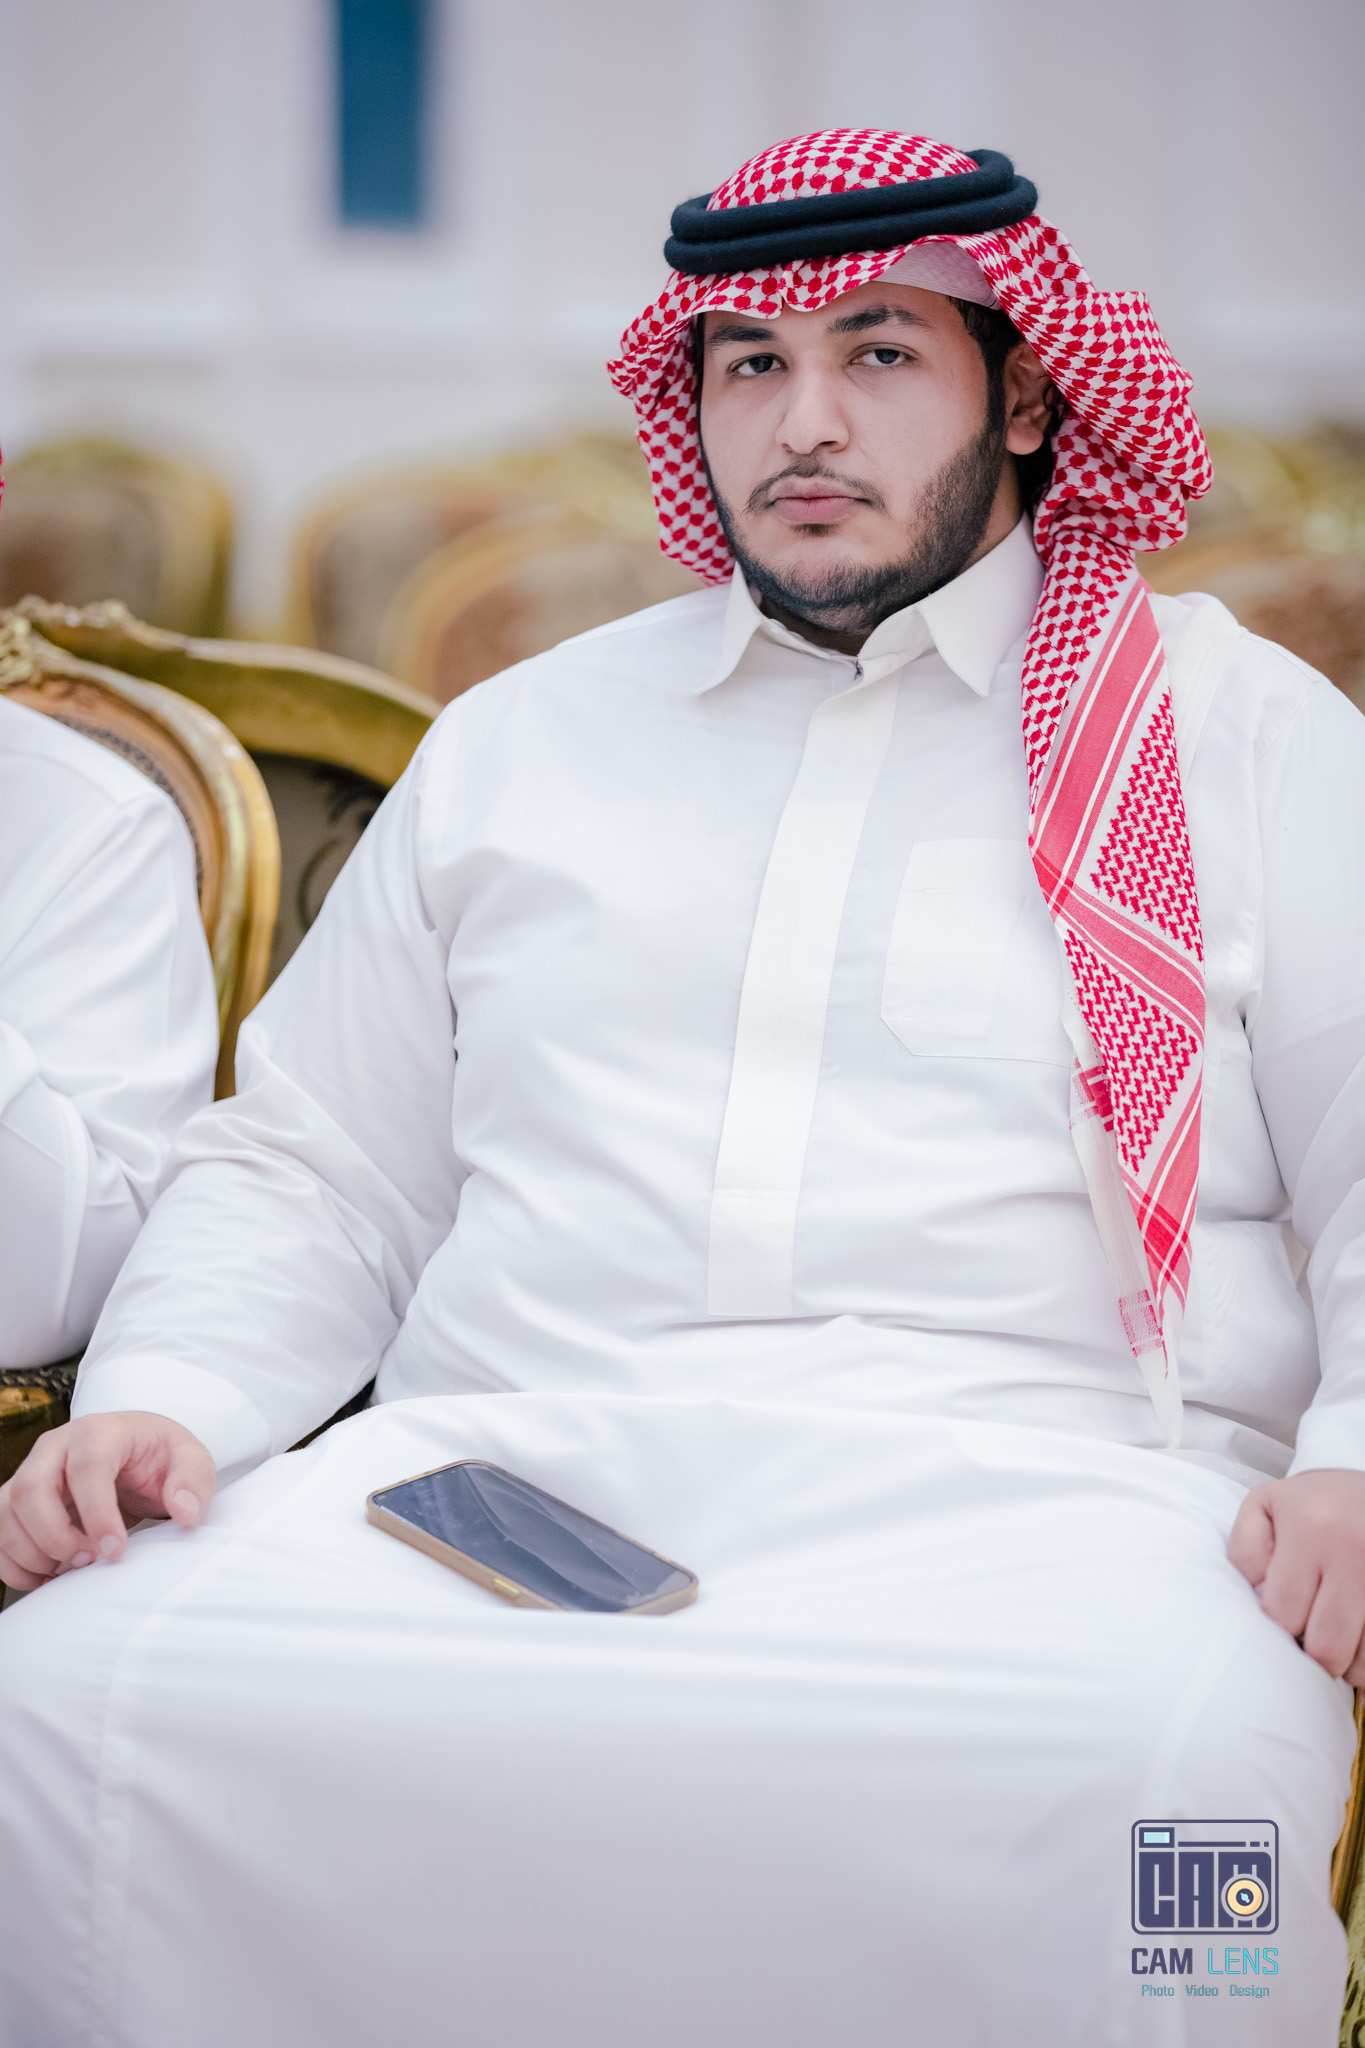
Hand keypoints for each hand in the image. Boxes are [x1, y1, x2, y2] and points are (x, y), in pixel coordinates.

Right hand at [0, 1412, 214, 1591]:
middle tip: (89, 1560)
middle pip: (29, 1489)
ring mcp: (31, 1471)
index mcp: (100, 1432)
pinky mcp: (17, 1499)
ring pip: (5, 1514)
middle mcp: (56, 1447)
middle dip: (55, 1536)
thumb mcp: (191, 1460)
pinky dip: (14, 1564)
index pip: (87, 1467)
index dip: (97, 1513)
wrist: (136, 1454)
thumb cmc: (160, 1457)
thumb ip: (193, 1482)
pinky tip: (48, 1575)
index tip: (115, 1551)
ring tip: (72, 1568)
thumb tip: (185, 1512)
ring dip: (32, 1553)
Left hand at [1229, 1469, 1364, 1682]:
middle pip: (1327, 1646)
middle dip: (1315, 1655)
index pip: (1283, 1613)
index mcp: (1309, 1529)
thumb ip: (1245, 1552)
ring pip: (1363, 1660)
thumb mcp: (1265, 1505)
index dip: (1281, 1628)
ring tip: (1341, 1639)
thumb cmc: (1312, 1503)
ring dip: (1349, 1664)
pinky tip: (1361, 1638)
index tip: (1288, 1619)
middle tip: (1314, 1637)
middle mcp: (1353, 1551)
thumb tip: (1258, 1598)